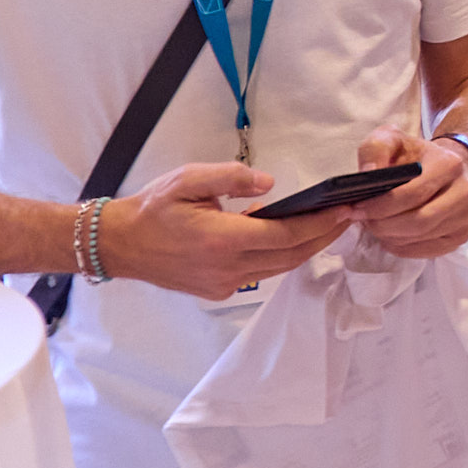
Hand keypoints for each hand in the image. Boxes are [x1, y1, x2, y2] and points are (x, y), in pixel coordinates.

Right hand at [102, 160, 348, 301]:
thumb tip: (270, 183)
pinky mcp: (217, 290)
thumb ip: (232, 177)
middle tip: (350, 216)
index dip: (321, 225)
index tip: (346, 210)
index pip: (286, 236)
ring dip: (306, 248)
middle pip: (290, 256)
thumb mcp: (188, 179)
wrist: (118, 244)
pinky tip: (288, 237)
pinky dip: (280, 257)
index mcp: (221, 240)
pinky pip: (259, 273)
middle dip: (324, 237)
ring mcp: (222, 284)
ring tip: (329, 225)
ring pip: (278, 268)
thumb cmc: (152, 208)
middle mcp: (226, 268)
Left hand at [348, 129, 467, 260]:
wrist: (446, 165)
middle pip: (419, 221)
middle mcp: (465, 191)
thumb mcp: (391, 139)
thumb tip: (368, 173)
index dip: (380, 206)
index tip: (357, 207)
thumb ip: (375, 149)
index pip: (413, 194)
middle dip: (384, 225)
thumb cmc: (415, 156)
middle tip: (363, 220)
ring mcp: (466, 216)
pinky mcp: (462, 235)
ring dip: (390, 236)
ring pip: (421, 237)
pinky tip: (391, 235)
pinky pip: (427, 251)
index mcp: (449, 164)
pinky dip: (403, 247)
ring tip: (376, 225)